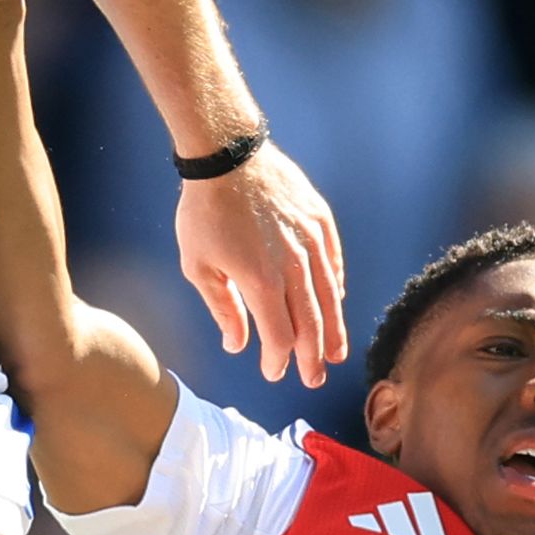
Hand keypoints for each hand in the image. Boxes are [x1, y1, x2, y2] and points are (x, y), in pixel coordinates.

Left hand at [177, 139, 346, 387]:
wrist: (228, 155)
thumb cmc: (205, 212)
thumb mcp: (198, 266)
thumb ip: (223, 309)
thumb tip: (238, 345)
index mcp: (262, 283)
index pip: (280, 337)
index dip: (278, 360)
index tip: (274, 372)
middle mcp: (294, 267)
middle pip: (311, 325)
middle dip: (312, 358)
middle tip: (314, 378)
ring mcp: (312, 243)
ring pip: (330, 298)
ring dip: (333, 330)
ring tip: (336, 353)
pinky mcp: (320, 222)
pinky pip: (333, 263)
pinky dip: (335, 287)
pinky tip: (335, 301)